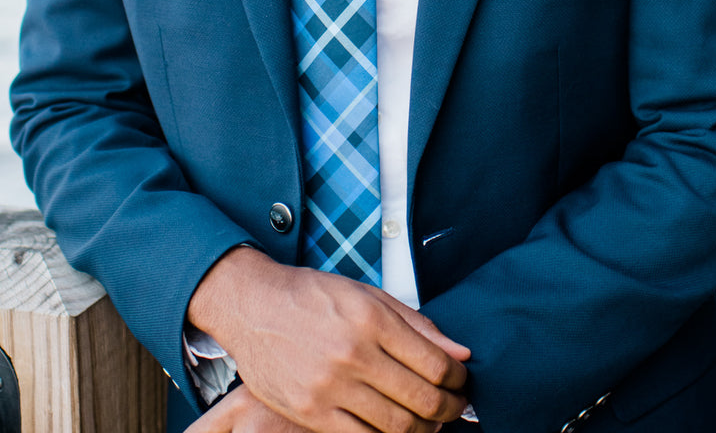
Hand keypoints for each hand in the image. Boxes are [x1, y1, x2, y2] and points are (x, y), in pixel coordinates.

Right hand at [188, 248, 470, 432]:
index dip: (457, 379)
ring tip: (429, 421)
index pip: (434, 363)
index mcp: (371, 319)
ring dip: (424, 430)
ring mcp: (329, 386)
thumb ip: (416, 323)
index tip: (461, 381)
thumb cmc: (313, 296)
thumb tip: (459, 352)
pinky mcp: (311, 412)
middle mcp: (352, 353)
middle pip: (420, 400)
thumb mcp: (368, 295)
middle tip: (455, 406)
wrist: (254, 307)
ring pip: (395, 426)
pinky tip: (394, 428)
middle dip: (449, 409)